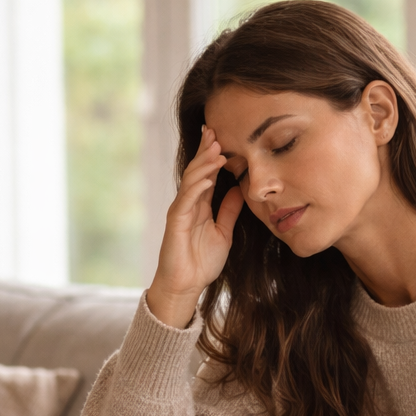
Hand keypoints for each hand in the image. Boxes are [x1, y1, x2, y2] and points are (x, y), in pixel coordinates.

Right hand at [144, 125, 244, 328]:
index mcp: (200, 205)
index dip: (214, 155)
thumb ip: (229, 210)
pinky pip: (186, 199)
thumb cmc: (202, 262)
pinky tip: (208, 176)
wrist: (186, 285)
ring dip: (204, 164)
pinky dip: (197, 186)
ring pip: (191, 180)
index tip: (223, 137)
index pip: (207, 174)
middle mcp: (189, 204)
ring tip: (216, 148)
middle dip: (206, 150)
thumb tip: (239, 189)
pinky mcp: (176, 222)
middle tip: (216, 130)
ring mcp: (181, 211)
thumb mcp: (224, 232)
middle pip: (197, 170)